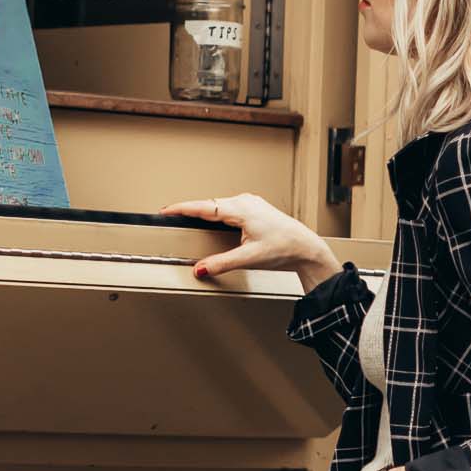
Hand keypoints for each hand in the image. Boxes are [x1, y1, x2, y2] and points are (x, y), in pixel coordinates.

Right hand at [162, 192, 342, 293]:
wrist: (305, 247)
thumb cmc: (284, 248)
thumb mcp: (248, 259)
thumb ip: (221, 263)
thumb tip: (200, 268)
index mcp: (241, 209)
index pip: (204, 207)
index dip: (182, 209)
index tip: (166, 210)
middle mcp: (245, 201)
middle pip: (209, 205)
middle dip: (189, 210)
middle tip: (170, 215)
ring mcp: (251, 203)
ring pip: (219, 205)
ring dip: (203, 211)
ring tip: (186, 216)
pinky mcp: (254, 208)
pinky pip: (228, 207)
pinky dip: (216, 212)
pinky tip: (212, 219)